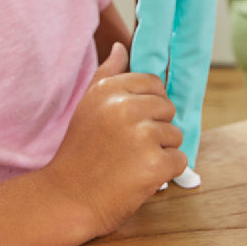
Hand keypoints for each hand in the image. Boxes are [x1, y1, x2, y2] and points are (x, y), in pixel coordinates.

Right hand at [43, 43, 185, 236]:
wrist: (67, 198)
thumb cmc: (79, 151)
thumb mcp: (87, 105)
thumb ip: (108, 74)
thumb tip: (122, 47)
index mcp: (110, 90)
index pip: (154, 83)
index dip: (147, 105)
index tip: (129, 123)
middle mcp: (126, 108)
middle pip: (167, 109)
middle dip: (154, 128)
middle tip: (126, 147)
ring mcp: (142, 136)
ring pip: (175, 135)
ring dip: (160, 151)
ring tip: (130, 162)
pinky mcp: (155, 164)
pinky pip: (179, 160)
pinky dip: (164, 172)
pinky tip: (139, 176)